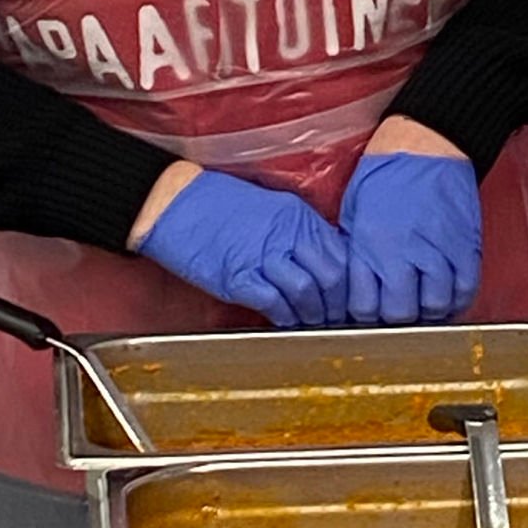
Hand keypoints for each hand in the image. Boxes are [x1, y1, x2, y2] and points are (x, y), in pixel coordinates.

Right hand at [136, 168, 347, 327]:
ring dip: (314, 314)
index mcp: (300, 216)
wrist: (176, 202)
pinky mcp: (238, 276)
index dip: (351, 282)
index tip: (351, 298)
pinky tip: (287, 322)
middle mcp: (288, 233)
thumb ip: (299, 235)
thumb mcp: (273, 211)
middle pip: (332, 274)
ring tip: (315, 324)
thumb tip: (321, 264)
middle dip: (339, 304)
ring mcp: (263, 254)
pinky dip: (286, 317)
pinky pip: (274, 302)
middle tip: (339, 319)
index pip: (342, 253)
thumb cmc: (222, 206)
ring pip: (307, 290)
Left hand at [340, 121, 481, 323]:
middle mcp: (404, 252)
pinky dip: (457, 300)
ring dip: (427, 312)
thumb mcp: (354, 210)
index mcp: (369, 245)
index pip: (363, 307)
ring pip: (435, 307)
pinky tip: (447, 296)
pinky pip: (466, 288)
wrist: (429, 140)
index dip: (364, 316)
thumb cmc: (387, 169)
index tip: (368, 312)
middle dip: (394, 318)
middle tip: (395, 310)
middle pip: (399, 314)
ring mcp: (439, 250)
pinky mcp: (466, 244)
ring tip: (421, 305)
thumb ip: (357, 253)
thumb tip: (358, 287)